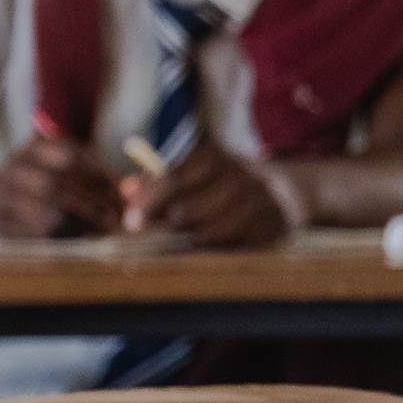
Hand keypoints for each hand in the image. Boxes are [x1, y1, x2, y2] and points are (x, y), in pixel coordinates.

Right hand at [0, 136, 120, 238]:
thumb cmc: (37, 184)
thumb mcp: (58, 167)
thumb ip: (91, 176)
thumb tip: (129, 191)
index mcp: (33, 148)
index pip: (71, 156)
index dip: (100, 175)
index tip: (120, 193)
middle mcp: (15, 167)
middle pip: (60, 185)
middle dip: (94, 204)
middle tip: (117, 218)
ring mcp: (4, 194)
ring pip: (50, 211)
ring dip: (84, 223)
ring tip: (104, 229)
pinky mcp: (1, 220)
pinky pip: (39, 232)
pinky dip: (66, 236)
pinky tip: (83, 236)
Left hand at [122, 145, 298, 250]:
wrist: (277, 191)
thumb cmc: (217, 184)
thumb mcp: (188, 174)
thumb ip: (154, 182)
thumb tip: (125, 190)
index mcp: (211, 157)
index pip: (172, 179)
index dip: (147, 203)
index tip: (129, 222)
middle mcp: (236, 174)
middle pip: (187, 209)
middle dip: (168, 224)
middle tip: (160, 231)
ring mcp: (256, 199)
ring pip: (210, 230)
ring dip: (191, 238)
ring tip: (188, 234)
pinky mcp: (271, 222)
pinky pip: (235, 243)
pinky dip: (217, 246)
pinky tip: (212, 241)